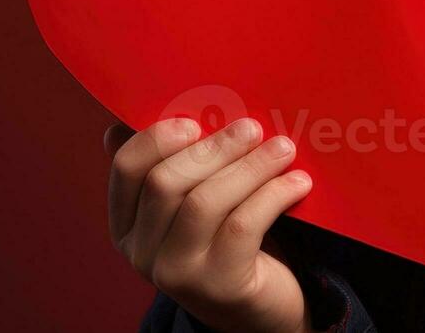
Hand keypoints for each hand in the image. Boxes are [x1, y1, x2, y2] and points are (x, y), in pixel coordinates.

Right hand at [105, 118, 315, 332]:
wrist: (260, 307)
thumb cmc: (226, 240)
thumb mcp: (194, 204)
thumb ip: (172, 165)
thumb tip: (131, 117)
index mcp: (127, 224)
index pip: (127, 169)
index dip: (157, 138)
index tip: (196, 120)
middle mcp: (142, 253)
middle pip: (166, 183)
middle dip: (213, 149)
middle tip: (252, 129)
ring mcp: (177, 275)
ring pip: (204, 203)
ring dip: (249, 167)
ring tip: (283, 149)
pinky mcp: (219, 287)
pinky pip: (242, 227)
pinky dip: (272, 196)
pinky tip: (297, 182)